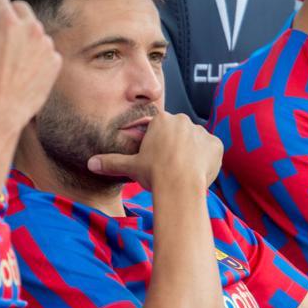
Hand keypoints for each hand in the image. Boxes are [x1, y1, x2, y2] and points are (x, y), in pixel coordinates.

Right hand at [0, 0, 61, 131]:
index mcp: (5, 21)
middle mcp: (29, 28)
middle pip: (20, 9)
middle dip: (7, 17)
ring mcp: (45, 45)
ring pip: (34, 30)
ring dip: (22, 36)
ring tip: (8, 56)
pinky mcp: (54, 62)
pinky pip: (44, 50)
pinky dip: (35, 55)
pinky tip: (21, 69)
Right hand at [87, 111, 221, 191]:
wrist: (179, 186)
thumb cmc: (154, 174)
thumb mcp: (130, 166)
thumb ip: (111, 162)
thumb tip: (90, 164)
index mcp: (162, 120)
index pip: (159, 129)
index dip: (157, 145)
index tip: (156, 159)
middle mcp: (183, 120)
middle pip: (178, 133)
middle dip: (175, 147)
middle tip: (169, 167)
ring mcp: (201, 131)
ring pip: (195, 141)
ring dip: (191, 153)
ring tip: (183, 172)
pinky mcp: (216, 145)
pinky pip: (211, 150)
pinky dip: (207, 160)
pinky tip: (198, 172)